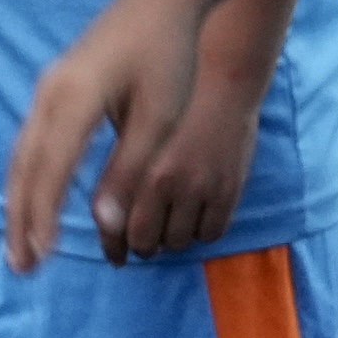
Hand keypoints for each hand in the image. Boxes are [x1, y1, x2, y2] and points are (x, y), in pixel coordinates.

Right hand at [2, 0, 206, 272]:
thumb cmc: (167, 56)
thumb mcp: (159, 118)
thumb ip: (129, 169)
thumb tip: (104, 220)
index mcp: (75, 99)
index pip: (51, 171)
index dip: (44, 217)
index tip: (43, 258)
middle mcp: (51, 94)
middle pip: (25, 168)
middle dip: (21, 220)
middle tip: (22, 269)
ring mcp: (48, 90)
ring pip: (22, 157)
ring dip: (19, 203)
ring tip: (21, 247)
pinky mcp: (54, 89)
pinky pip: (30, 143)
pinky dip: (28, 180)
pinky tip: (33, 202)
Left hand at [101, 49, 261, 260]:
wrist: (223, 82)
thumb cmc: (173, 102)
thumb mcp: (136, 129)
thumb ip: (123, 170)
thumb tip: (109, 218)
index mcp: (137, 163)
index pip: (117, 222)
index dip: (113, 244)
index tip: (116, 256)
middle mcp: (166, 179)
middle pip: (145, 240)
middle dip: (143, 244)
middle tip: (146, 239)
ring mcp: (199, 187)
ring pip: (177, 241)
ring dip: (172, 238)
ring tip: (172, 223)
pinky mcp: (228, 191)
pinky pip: (210, 233)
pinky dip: (201, 231)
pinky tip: (198, 216)